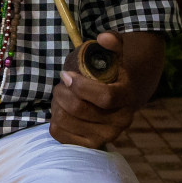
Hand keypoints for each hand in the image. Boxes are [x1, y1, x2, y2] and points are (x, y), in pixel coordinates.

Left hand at [49, 32, 140, 149]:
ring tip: (62, 96)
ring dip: (57, 104)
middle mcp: (120, 123)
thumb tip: (103, 37)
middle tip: (61, 83)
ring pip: (65, 120)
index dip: (81, 86)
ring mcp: (104, 137)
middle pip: (79, 109)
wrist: (117, 104)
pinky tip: (62, 111)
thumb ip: (113, 44)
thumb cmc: (111, 78)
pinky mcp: (88, 146)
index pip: (104, 97)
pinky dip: (54, 119)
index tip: (67, 76)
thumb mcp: (115, 59)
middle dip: (62, 92)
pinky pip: (58, 133)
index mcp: (127, 98)